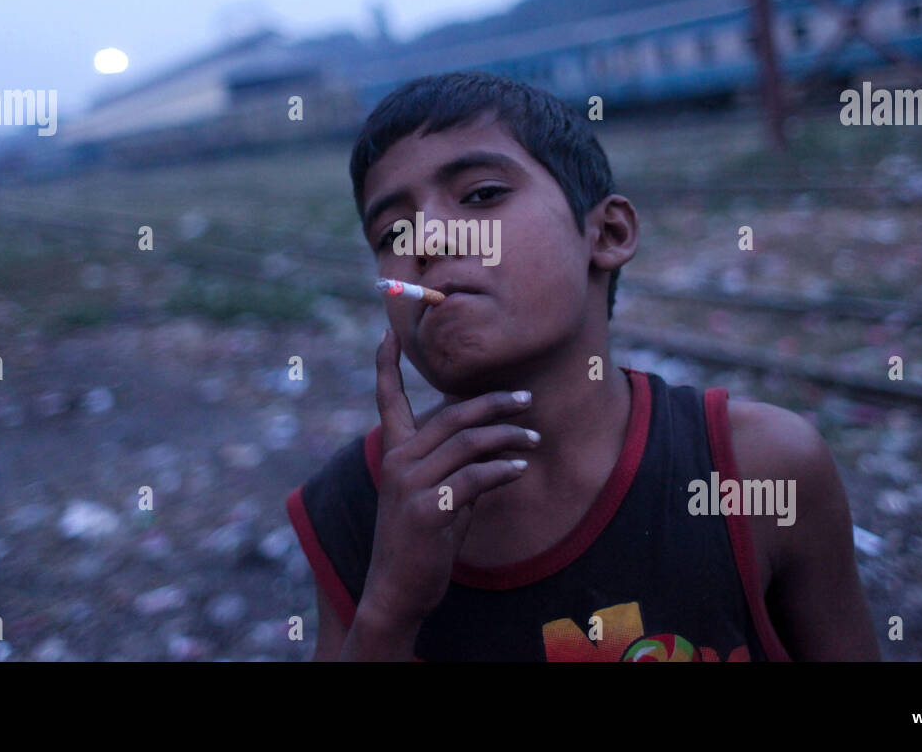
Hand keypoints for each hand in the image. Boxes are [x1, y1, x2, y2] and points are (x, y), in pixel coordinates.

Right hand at [359, 328, 537, 627]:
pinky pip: (475, 477)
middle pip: (451, 413)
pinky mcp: (430, 510)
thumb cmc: (422, 541)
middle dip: (493, 402)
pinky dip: (502, 470)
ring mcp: (411, 484)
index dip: (386, 364)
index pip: (387, 398)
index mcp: (395, 452)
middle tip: (527, 400)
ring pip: (469, 442)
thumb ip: (457, 464)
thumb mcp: (437, 494)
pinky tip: (520, 470)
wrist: (397, 591)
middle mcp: (399, 461)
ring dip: (509, 437)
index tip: (388, 331)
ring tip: (534, 441)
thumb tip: (497, 440)